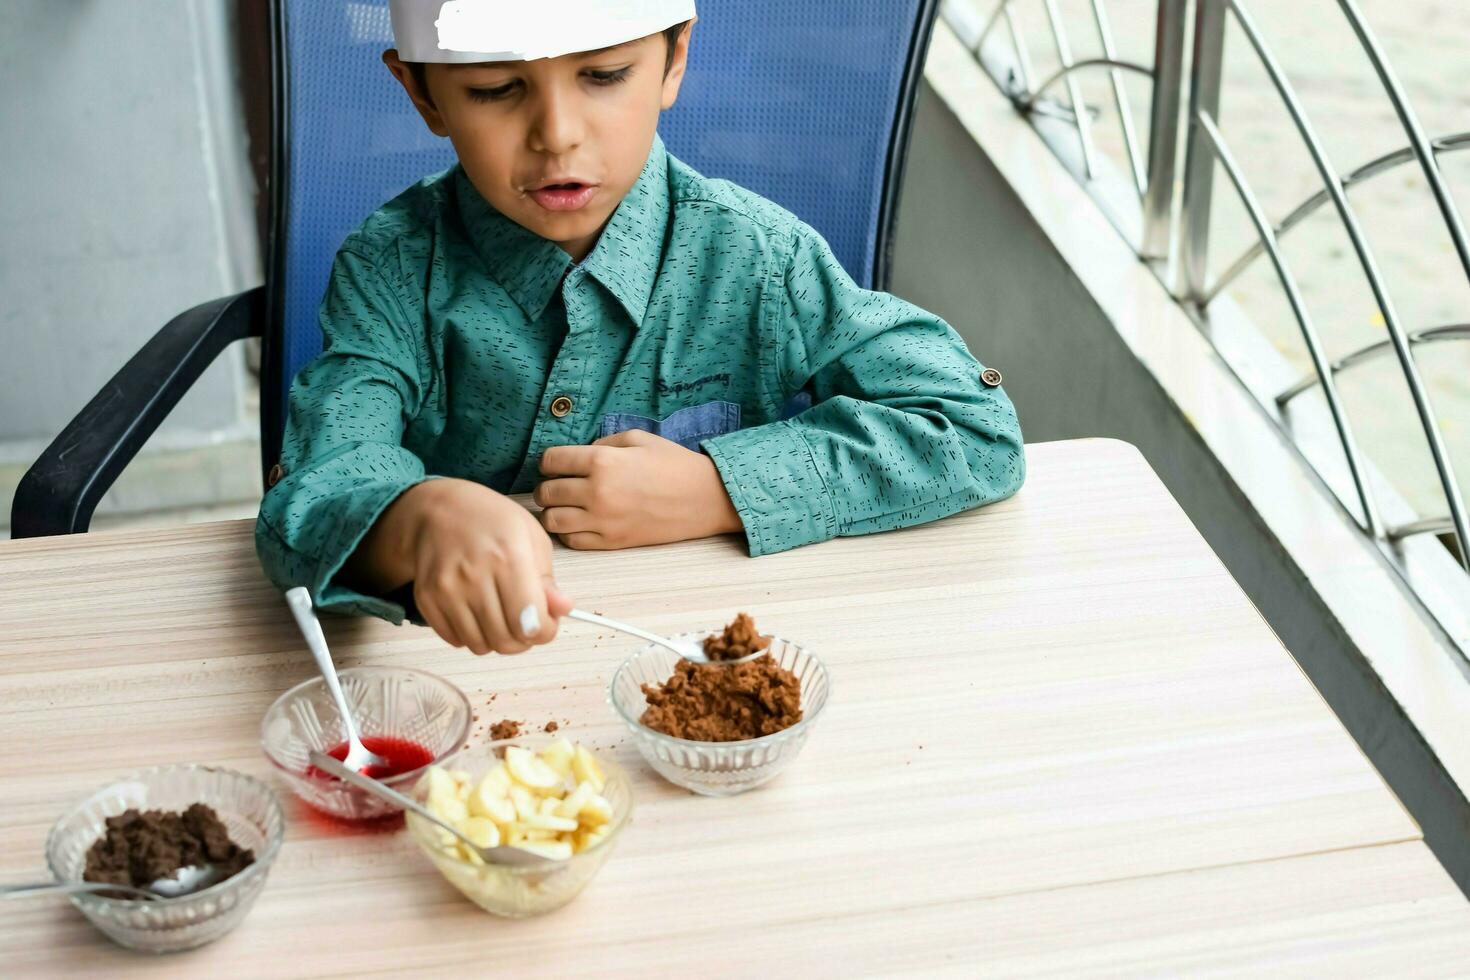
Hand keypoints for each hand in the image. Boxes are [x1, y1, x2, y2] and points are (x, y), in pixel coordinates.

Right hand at [344, 479, 572, 654]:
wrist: (437, 509)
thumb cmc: (490, 521)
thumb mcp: (531, 537)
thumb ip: (547, 580)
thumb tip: (562, 610)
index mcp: (509, 556)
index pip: (531, 622)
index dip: (545, 631)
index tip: (546, 623)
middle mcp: (475, 574)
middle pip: (506, 640)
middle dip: (523, 640)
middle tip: (525, 622)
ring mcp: (447, 588)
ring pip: (480, 646)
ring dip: (496, 639)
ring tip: (501, 615)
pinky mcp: (426, 598)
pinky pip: (456, 640)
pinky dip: (471, 635)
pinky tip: (477, 612)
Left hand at [535, 429, 743, 549]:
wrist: (703, 498)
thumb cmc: (673, 464)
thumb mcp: (638, 439)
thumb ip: (602, 443)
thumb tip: (578, 454)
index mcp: (602, 461)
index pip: (551, 461)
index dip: (548, 461)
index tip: (555, 464)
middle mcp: (597, 492)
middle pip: (546, 492)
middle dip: (547, 487)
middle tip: (557, 485)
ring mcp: (603, 520)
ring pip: (552, 520)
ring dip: (552, 512)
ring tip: (564, 506)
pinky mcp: (611, 542)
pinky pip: (572, 540)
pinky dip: (568, 531)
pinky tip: (579, 522)